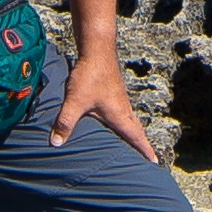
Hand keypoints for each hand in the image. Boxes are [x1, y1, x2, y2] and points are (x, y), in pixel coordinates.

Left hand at [45, 43, 153, 157]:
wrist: (97, 48)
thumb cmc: (90, 75)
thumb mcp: (75, 101)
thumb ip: (65, 122)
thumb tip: (56, 144)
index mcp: (120, 114)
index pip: (136, 137)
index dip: (145, 151)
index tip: (155, 163)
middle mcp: (124, 108)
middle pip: (137, 130)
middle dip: (142, 144)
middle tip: (149, 158)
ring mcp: (120, 98)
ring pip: (131, 120)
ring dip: (134, 132)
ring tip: (133, 142)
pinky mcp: (113, 91)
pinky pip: (124, 111)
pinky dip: (125, 121)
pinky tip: (116, 120)